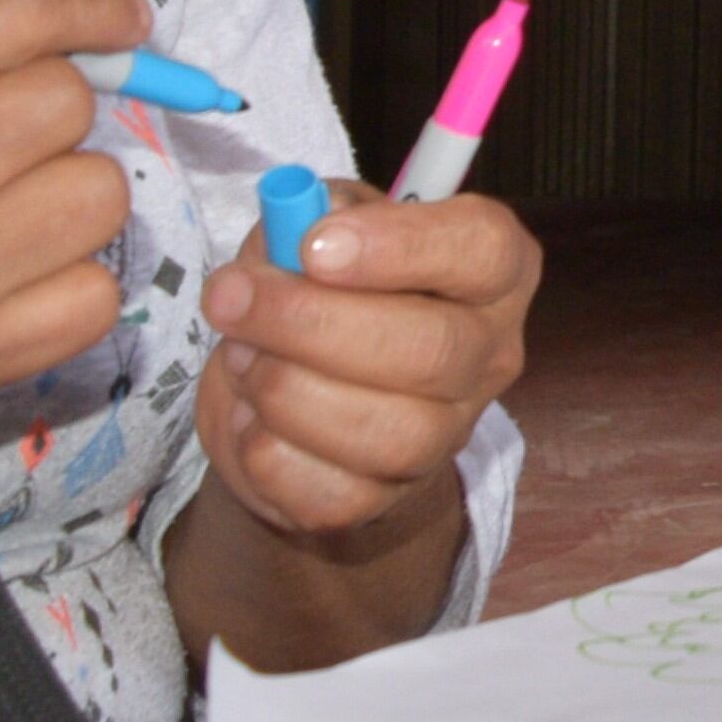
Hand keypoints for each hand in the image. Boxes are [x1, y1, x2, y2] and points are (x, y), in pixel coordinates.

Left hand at [197, 189, 535, 545]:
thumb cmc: (326, 289)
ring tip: (241, 355)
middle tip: (230, 297)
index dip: (402, 245)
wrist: (308, 397)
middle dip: (310, 322)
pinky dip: (265, 450)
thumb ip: (303, 220)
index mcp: (491, 271)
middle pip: (431, 349)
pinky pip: (325, 492)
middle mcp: (487, 355)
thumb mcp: (317, 230)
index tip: (313, 245)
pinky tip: (251, 415)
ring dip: (282, 388)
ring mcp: (444, 437)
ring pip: (384, 431)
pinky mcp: (384, 501)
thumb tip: (284, 238)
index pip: (483, 249)